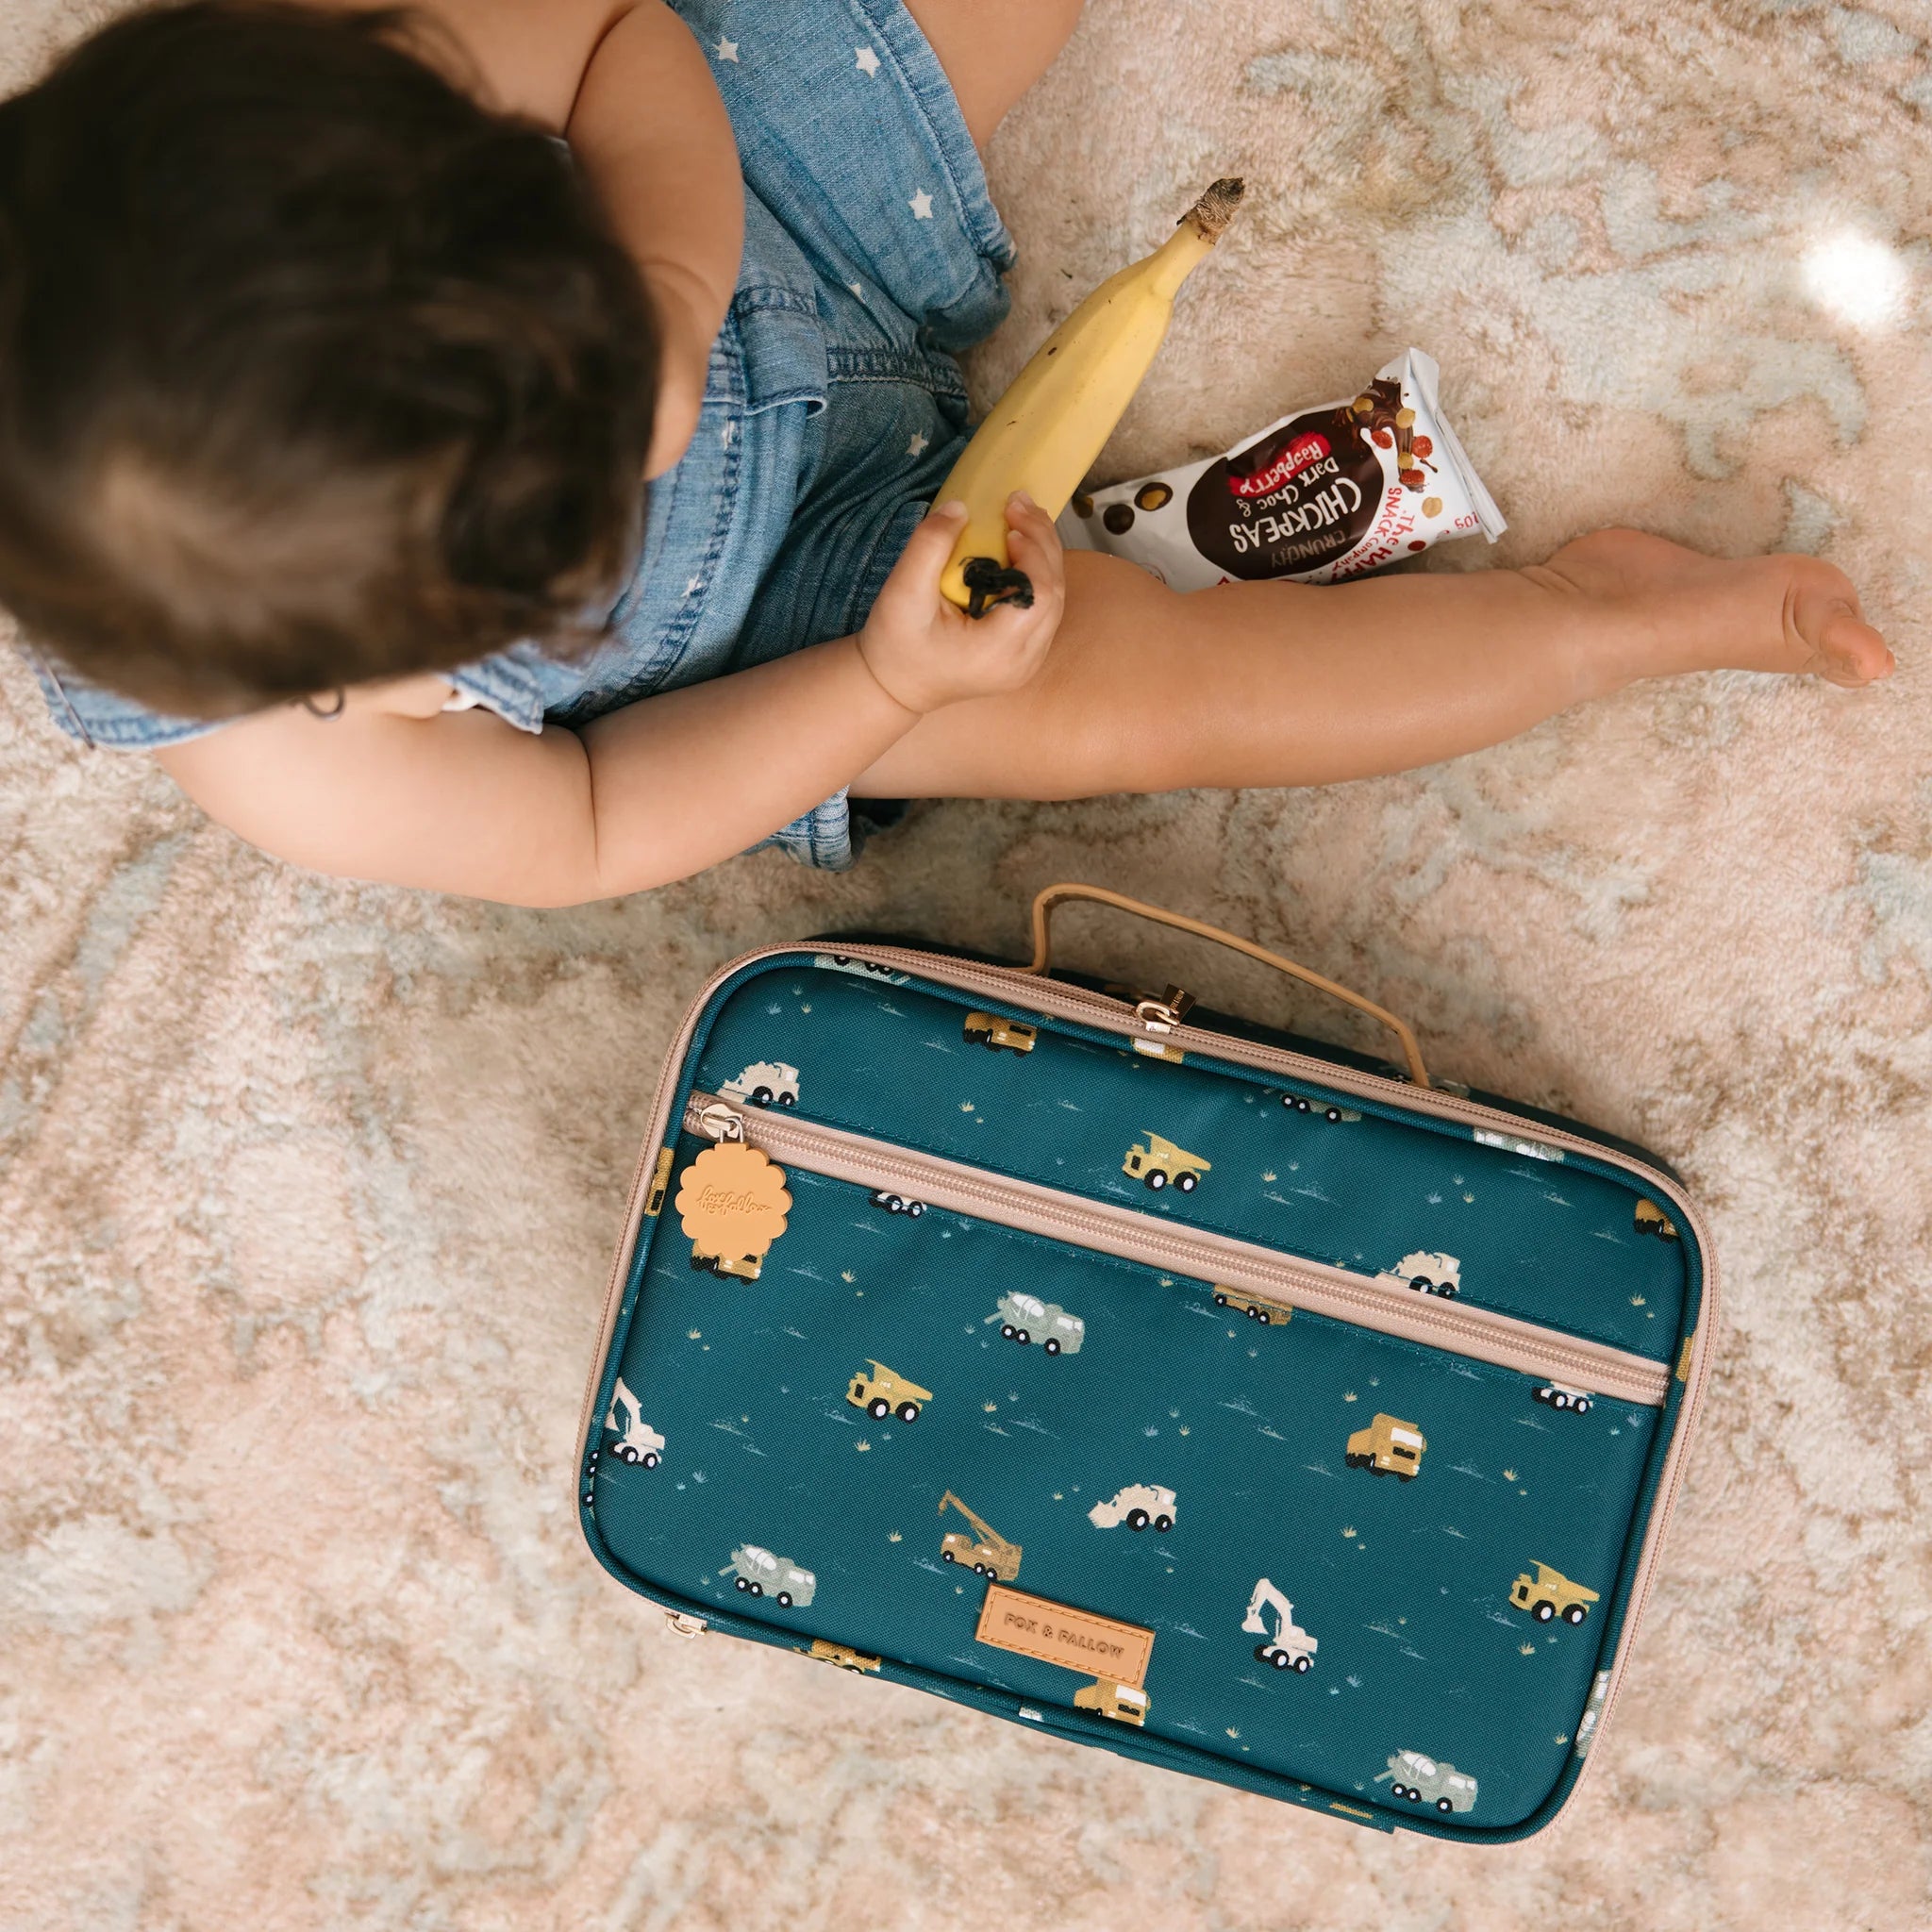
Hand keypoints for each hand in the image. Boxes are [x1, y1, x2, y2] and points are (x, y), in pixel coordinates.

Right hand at [854, 494, 1065, 714]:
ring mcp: (1028, 663)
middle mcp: (1022, 662)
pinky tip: (1021, 551)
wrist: (893, 687)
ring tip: (1023, 521)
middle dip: (1042, 544)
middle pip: (1054, 595)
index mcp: (997, 651)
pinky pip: (1044, 610)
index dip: (1033, 551)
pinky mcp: (1025, 657)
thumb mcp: (902, 592)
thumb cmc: (895, 645)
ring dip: (1044, 557)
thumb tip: (961, 508)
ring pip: (1055, 602)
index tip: (1009, 520)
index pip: (1038, 595)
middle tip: (1019, 506)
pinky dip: (1038, 576)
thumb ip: (929, 546)